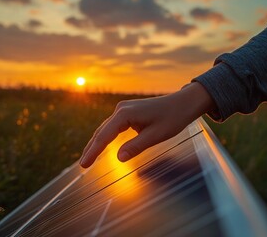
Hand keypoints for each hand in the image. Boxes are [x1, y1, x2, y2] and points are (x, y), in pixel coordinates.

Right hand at [79, 82, 214, 167]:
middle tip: (83, 165)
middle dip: (91, 148)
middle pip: (101, 132)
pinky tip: (101, 146)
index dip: (93, 151)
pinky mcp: (128, 112)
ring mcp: (124, 109)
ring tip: (88, 158)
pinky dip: (106, 137)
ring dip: (97, 143)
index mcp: (125, 114)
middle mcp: (121, 109)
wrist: (184, 103)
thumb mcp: (155, 135)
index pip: (104, 136)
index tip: (84, 164)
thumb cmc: (173, 118)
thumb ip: (136, 146)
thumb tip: (118, 158)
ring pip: (106, 129)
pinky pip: (113, 127)